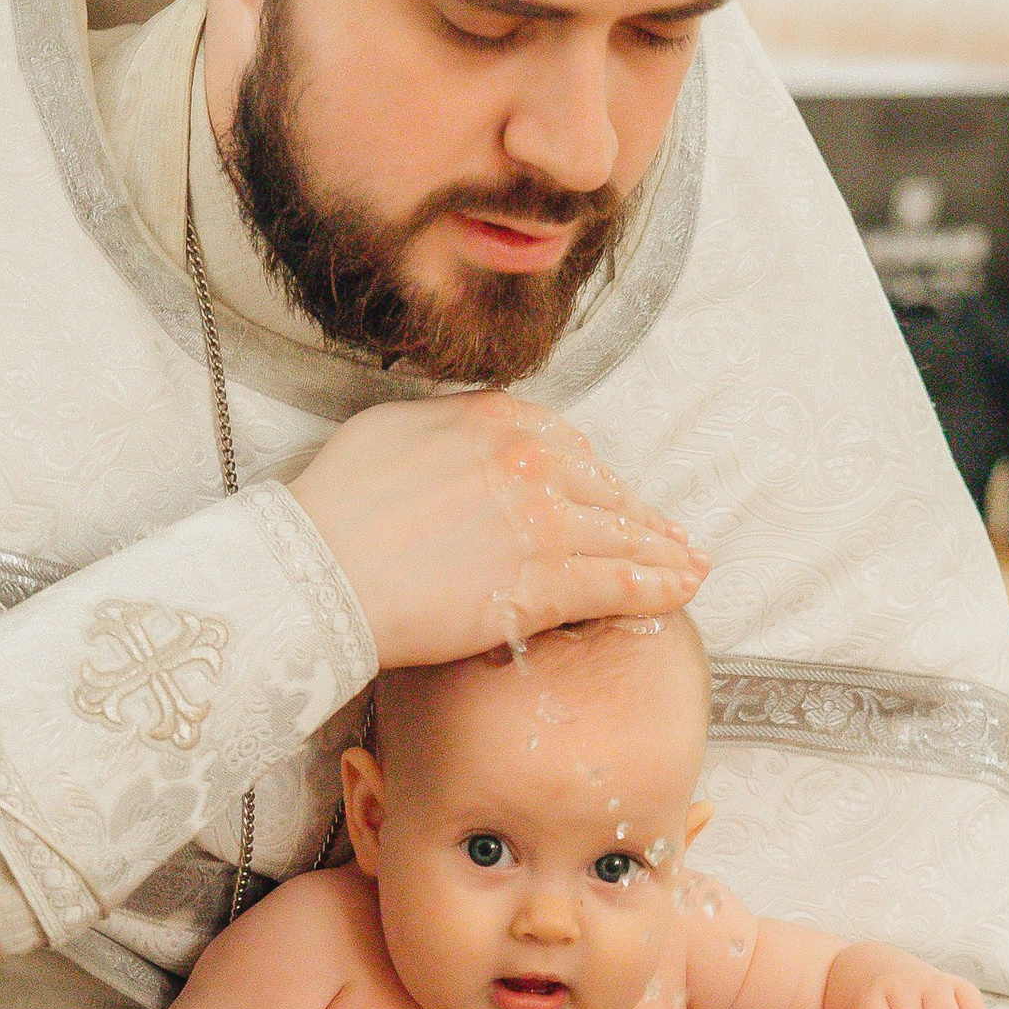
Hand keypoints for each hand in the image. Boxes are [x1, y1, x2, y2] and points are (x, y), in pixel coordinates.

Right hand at [288, 394, 706, 669]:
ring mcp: (545, 524)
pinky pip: (620, 583)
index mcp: (495, 418)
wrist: (317, 571)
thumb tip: (476, 427)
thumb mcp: (393, 428)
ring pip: (622, 536)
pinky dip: (659, 587)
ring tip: (691, 565)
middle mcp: (532, 462)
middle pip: (603, 489)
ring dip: (663, 552)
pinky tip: (682, 590)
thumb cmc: (335, 505)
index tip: (610, 493)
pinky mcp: (546, 585)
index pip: (568, 444)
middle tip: (668, 535)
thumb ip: (451, 423)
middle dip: (638, 515)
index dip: (595, 476)